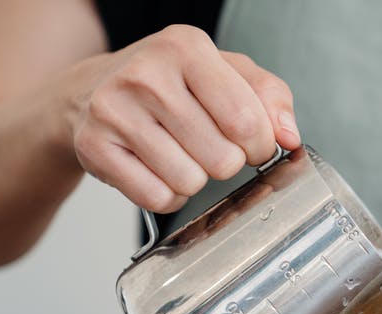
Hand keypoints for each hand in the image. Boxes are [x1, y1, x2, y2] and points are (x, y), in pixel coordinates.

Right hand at [64, 25, 301, 212]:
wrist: (92, 89)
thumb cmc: (172, 83)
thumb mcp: (227, 72)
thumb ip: (270, 96)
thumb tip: (289, 137)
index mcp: (186, 47)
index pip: (246, 121)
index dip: (260, 146)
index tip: (253, 144)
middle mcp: (146, 74)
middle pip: (222, 158)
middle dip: (227, 163)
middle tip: (210, 147)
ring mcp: (114, 110)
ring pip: (190, 182)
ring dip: (196, 180)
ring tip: (181, 154)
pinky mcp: (94, 146)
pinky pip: (157, 198)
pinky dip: (168, 195)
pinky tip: (159, 170)